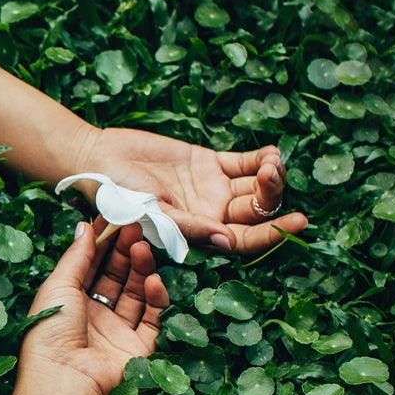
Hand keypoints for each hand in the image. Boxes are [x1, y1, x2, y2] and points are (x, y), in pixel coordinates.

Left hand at [17, 218, 171, 394]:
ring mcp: (116, 331)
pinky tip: (154, 280)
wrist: (63, 377)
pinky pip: (152, 319)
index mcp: (70, 300)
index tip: (117, 218)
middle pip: (115, 277)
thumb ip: (77, 256)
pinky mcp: (137, 348)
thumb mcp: (59, 286)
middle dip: (125, 251)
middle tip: (136, 227)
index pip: (91, 265)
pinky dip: (156, 298)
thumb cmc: (52, 329)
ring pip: (135, 294)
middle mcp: (93, 315)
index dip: (104, 242)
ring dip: (141, 269)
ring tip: (144, 249)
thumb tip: (85, 225)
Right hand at [72, 127, 308, 254]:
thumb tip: (227, 241)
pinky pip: (243, 163)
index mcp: (200, 233)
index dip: (274, 234)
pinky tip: (269, 153)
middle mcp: (211, 213)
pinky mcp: (207, 163)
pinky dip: (260, 159)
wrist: (96, 160)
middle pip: (256, 212)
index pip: (246, 240)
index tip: (299, 222)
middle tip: (273, 175)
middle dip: (272, 196)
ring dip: (270, 175)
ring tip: (272, 162)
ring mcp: (211, 188)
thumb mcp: (149, 213)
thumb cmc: (114, 196)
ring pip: (254, 187)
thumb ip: (188, 226)